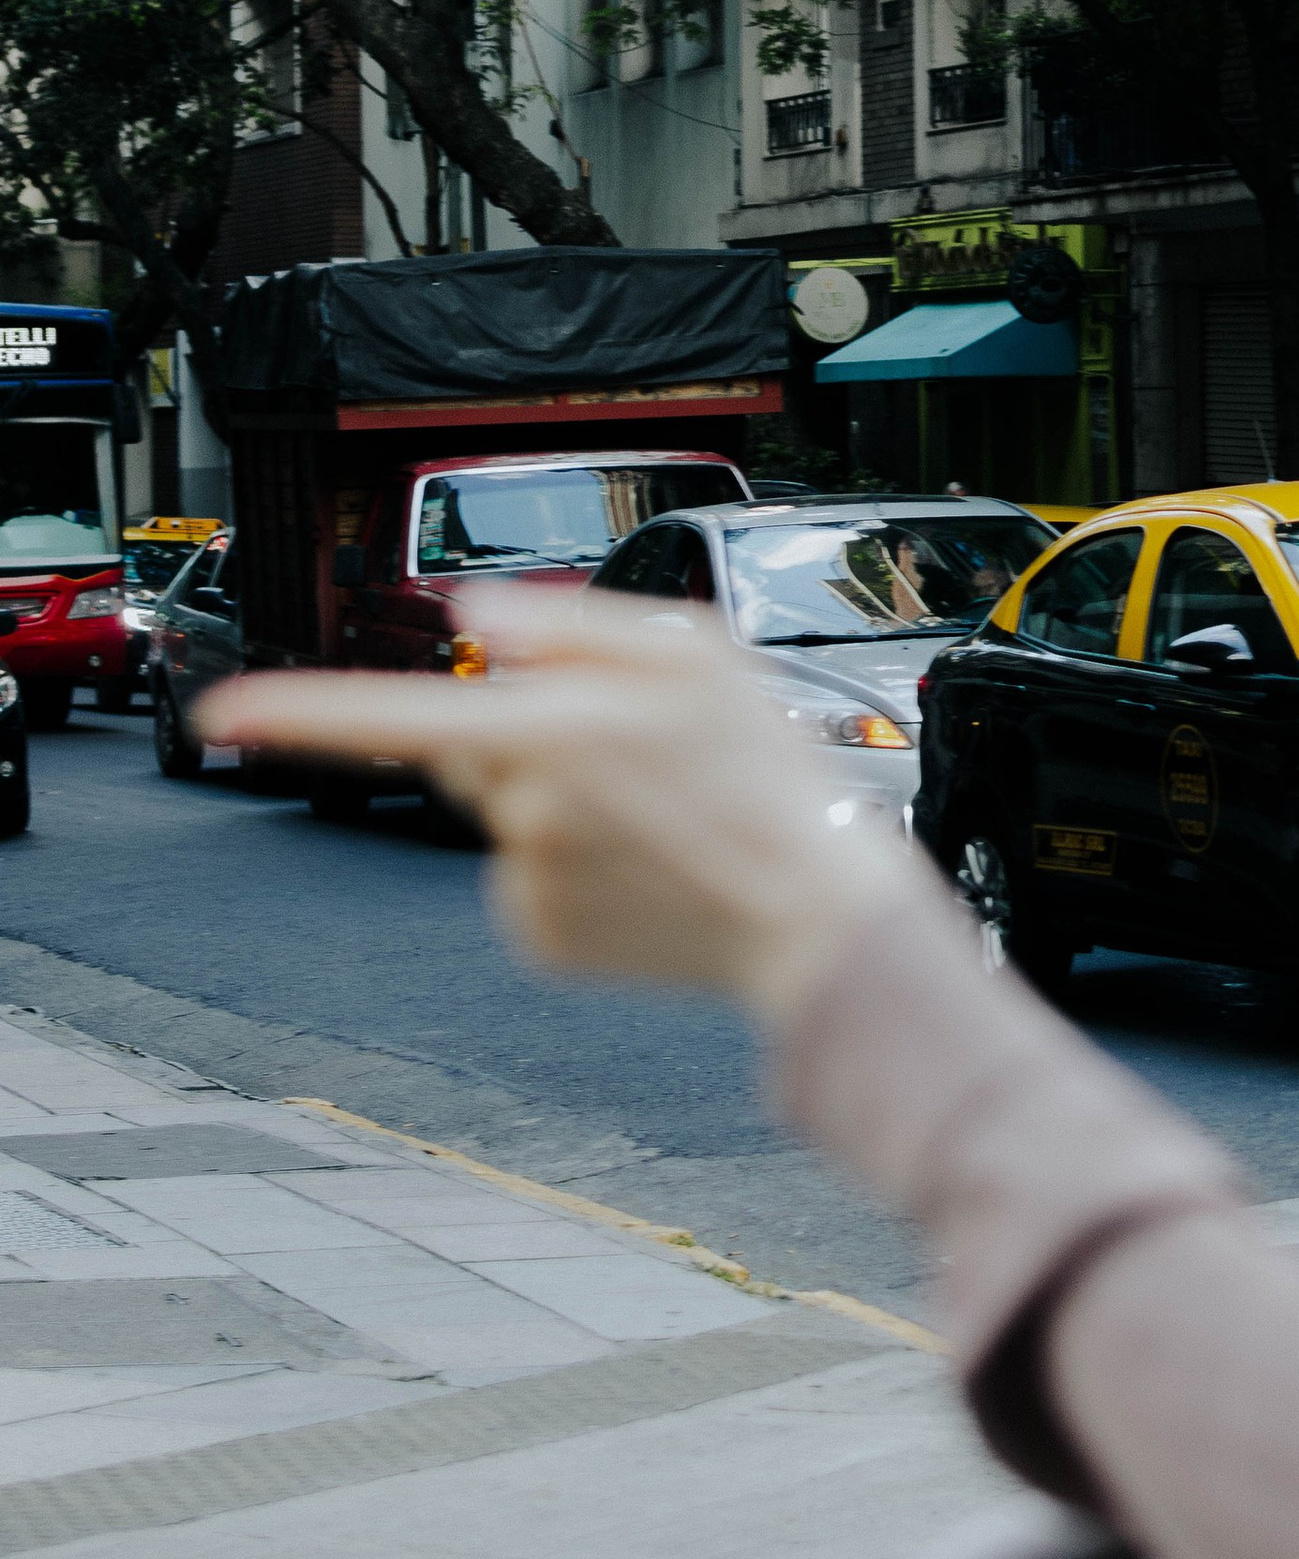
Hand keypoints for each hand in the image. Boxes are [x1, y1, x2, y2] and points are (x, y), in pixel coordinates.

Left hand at [199, 591, 915, 1026]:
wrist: (816, 915)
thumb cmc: (767, 776)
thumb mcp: (698, 653)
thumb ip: (573, 622)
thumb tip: (471, 619)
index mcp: (554, 733)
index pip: (396, 715)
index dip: (299, 713)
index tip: (222, 715)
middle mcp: (526, 811)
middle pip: (471, 751)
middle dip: (523, 738)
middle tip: (632, 754)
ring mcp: (528, 885)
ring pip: (505, 817)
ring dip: (559, 804)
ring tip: (657, 817)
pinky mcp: (541, 939)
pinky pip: (528, 879)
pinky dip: (574, 867)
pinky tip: (644, 869)